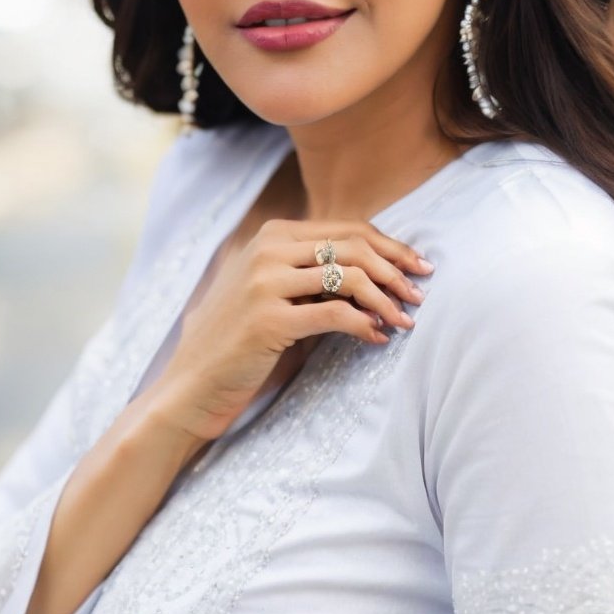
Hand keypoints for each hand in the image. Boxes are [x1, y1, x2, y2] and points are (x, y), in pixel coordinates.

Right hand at [147, 218, 432, 444]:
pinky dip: (366, 325)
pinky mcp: (268, 320)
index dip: (390, 246)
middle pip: (354, 246)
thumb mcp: (274, 294)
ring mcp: (264, 282)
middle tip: (421, 293)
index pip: (347, 228)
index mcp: (270, 235)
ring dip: (387, 300)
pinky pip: (337, 315)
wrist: (193, 384)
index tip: (418, 266)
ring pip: (350, 277)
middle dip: (397, 269)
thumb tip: (379, 270)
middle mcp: (266, 250)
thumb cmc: (241, 344)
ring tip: (406, 320)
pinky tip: (378, 338)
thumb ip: (313, 275)